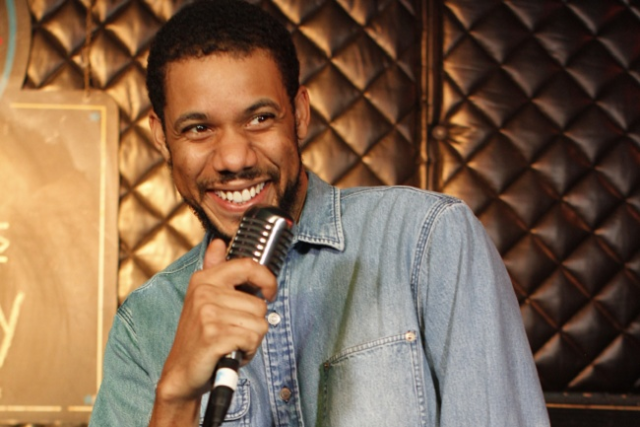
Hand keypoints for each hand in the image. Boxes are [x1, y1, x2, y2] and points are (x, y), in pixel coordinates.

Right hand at [149, 238, 276, 424]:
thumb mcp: (205, 300)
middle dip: (254, 324)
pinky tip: (231, 353)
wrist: (182, 373)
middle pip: (259, 304)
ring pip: (260, 323)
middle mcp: (205, 292)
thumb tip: (218, 243)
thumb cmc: (200, 338)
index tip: (270, 292)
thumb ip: (214, 270)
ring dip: (252, 339)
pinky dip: (248, 351)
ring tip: (231, 343)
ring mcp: (208, 313)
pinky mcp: (213, 335)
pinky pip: (252, 339)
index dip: (267, 278)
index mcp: (204, 279)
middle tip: (233, 333)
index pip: (248, 265)